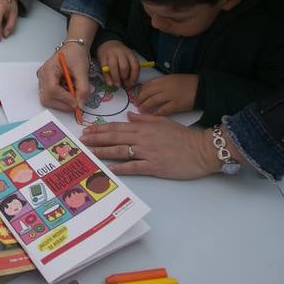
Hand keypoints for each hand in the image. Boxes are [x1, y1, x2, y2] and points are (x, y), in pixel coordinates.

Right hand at [37, 41, 89, 111]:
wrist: (74, 48)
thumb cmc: (76, 54)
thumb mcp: (82, 70)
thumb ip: (83, 88)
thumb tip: (80, 104)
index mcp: (49, 69)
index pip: (52, 89)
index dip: (65, 98)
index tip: (77, 103)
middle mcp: (43, 76)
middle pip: (47, 98)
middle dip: (63, 104)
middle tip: (77, 104)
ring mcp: (43, 81)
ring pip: (48, 100)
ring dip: (62, 103)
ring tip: (74, 95)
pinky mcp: (47, 85)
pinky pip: (51, 98)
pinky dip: (62, 100)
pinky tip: (70, 93)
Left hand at [80, 113, 222, 178]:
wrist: (201, 149)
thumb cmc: (184, 136)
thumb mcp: (164, 122)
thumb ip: (145, 118)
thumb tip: (130, 115)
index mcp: (144, 127)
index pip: (117, 127)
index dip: (100, 129)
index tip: (88, 130)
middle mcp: (143, 138)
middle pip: (114, 138)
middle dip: (96, 139)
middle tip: (81, 141)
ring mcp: (147, 152)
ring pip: (120, 151)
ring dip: (103, 152)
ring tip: (89, 153)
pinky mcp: (154, 166)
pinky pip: (134, 167)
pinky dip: (121, 167)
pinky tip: (110, 168)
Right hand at [96, 40, 140, 88]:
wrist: (107, 43)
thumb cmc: (120, 54)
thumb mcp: (127, 58)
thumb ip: (129, 68)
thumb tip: (129, 84)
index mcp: (130, 54)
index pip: (135, 66)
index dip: (134, 76)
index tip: (132, 84)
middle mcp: (121, 53)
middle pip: (124, 67)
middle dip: (124, 78)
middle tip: (124, 84)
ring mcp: (111, 55)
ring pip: (114, 67)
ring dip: (116, 78)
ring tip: (117, 84)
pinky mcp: (102, 57)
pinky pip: (104, 69)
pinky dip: (107, 78)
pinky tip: (110, 83)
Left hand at [133, 74, 196, 115]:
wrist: (202, 88)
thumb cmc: (188, 83)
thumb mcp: (173, 79)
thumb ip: (161, 83)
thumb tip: (149, 89)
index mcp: (164, 79)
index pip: (147, 85)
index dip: (140, 92)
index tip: (137, 96)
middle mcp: (165, 86)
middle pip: (147, 93)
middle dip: (140, 99)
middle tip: (136, 104)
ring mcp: (170, 96)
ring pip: (152, 101)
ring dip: (145, 106)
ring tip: (141, 110)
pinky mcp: (176, 105)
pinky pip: (162, 110)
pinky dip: (155, 113)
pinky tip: (151, 116)